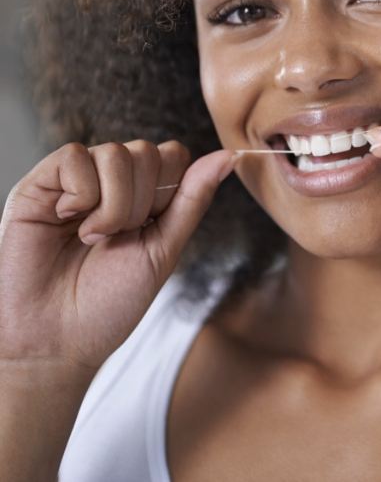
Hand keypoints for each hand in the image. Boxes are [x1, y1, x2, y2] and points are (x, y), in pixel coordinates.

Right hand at [0, 140, 234, 373]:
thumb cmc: (110, 301)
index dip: (170, 189)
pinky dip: (80, 193)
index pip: (173, 155)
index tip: (149, 228)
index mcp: (143, 194)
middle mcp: (109, 181)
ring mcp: (75, 180)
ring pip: (115, 152)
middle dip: (142, 203)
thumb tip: (229, 156)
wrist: (57, 340)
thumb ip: (194, 198)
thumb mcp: (164, 249)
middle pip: (148, 152)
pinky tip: (67, 221)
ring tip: (93, 238)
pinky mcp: (39, 184)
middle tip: (116, 239)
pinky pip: (74, 155)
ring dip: (113, 204)